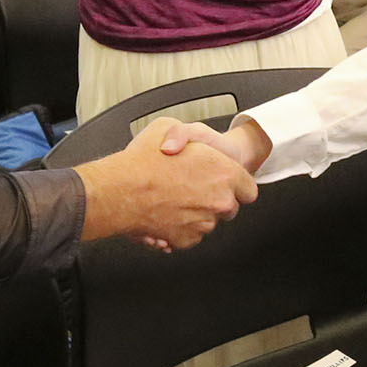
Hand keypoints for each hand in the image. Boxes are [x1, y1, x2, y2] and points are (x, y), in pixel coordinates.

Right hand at [74, 117, 258, 251]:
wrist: (117, 191)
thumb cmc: (141, 160)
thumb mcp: (167, 126)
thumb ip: (186, 135)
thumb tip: (185, 146)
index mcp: (225, 173)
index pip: (248, 190)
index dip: (236, 186)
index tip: (226, 185)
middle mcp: (219, 202)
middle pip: (229, 209)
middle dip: (214, 200)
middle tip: (192, 188)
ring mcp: (202, 224)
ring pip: (207, 223)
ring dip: (195, 213)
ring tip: (171, 198)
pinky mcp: (185, 240)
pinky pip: (189, 236)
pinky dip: (179, 228)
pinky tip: (164, 212)